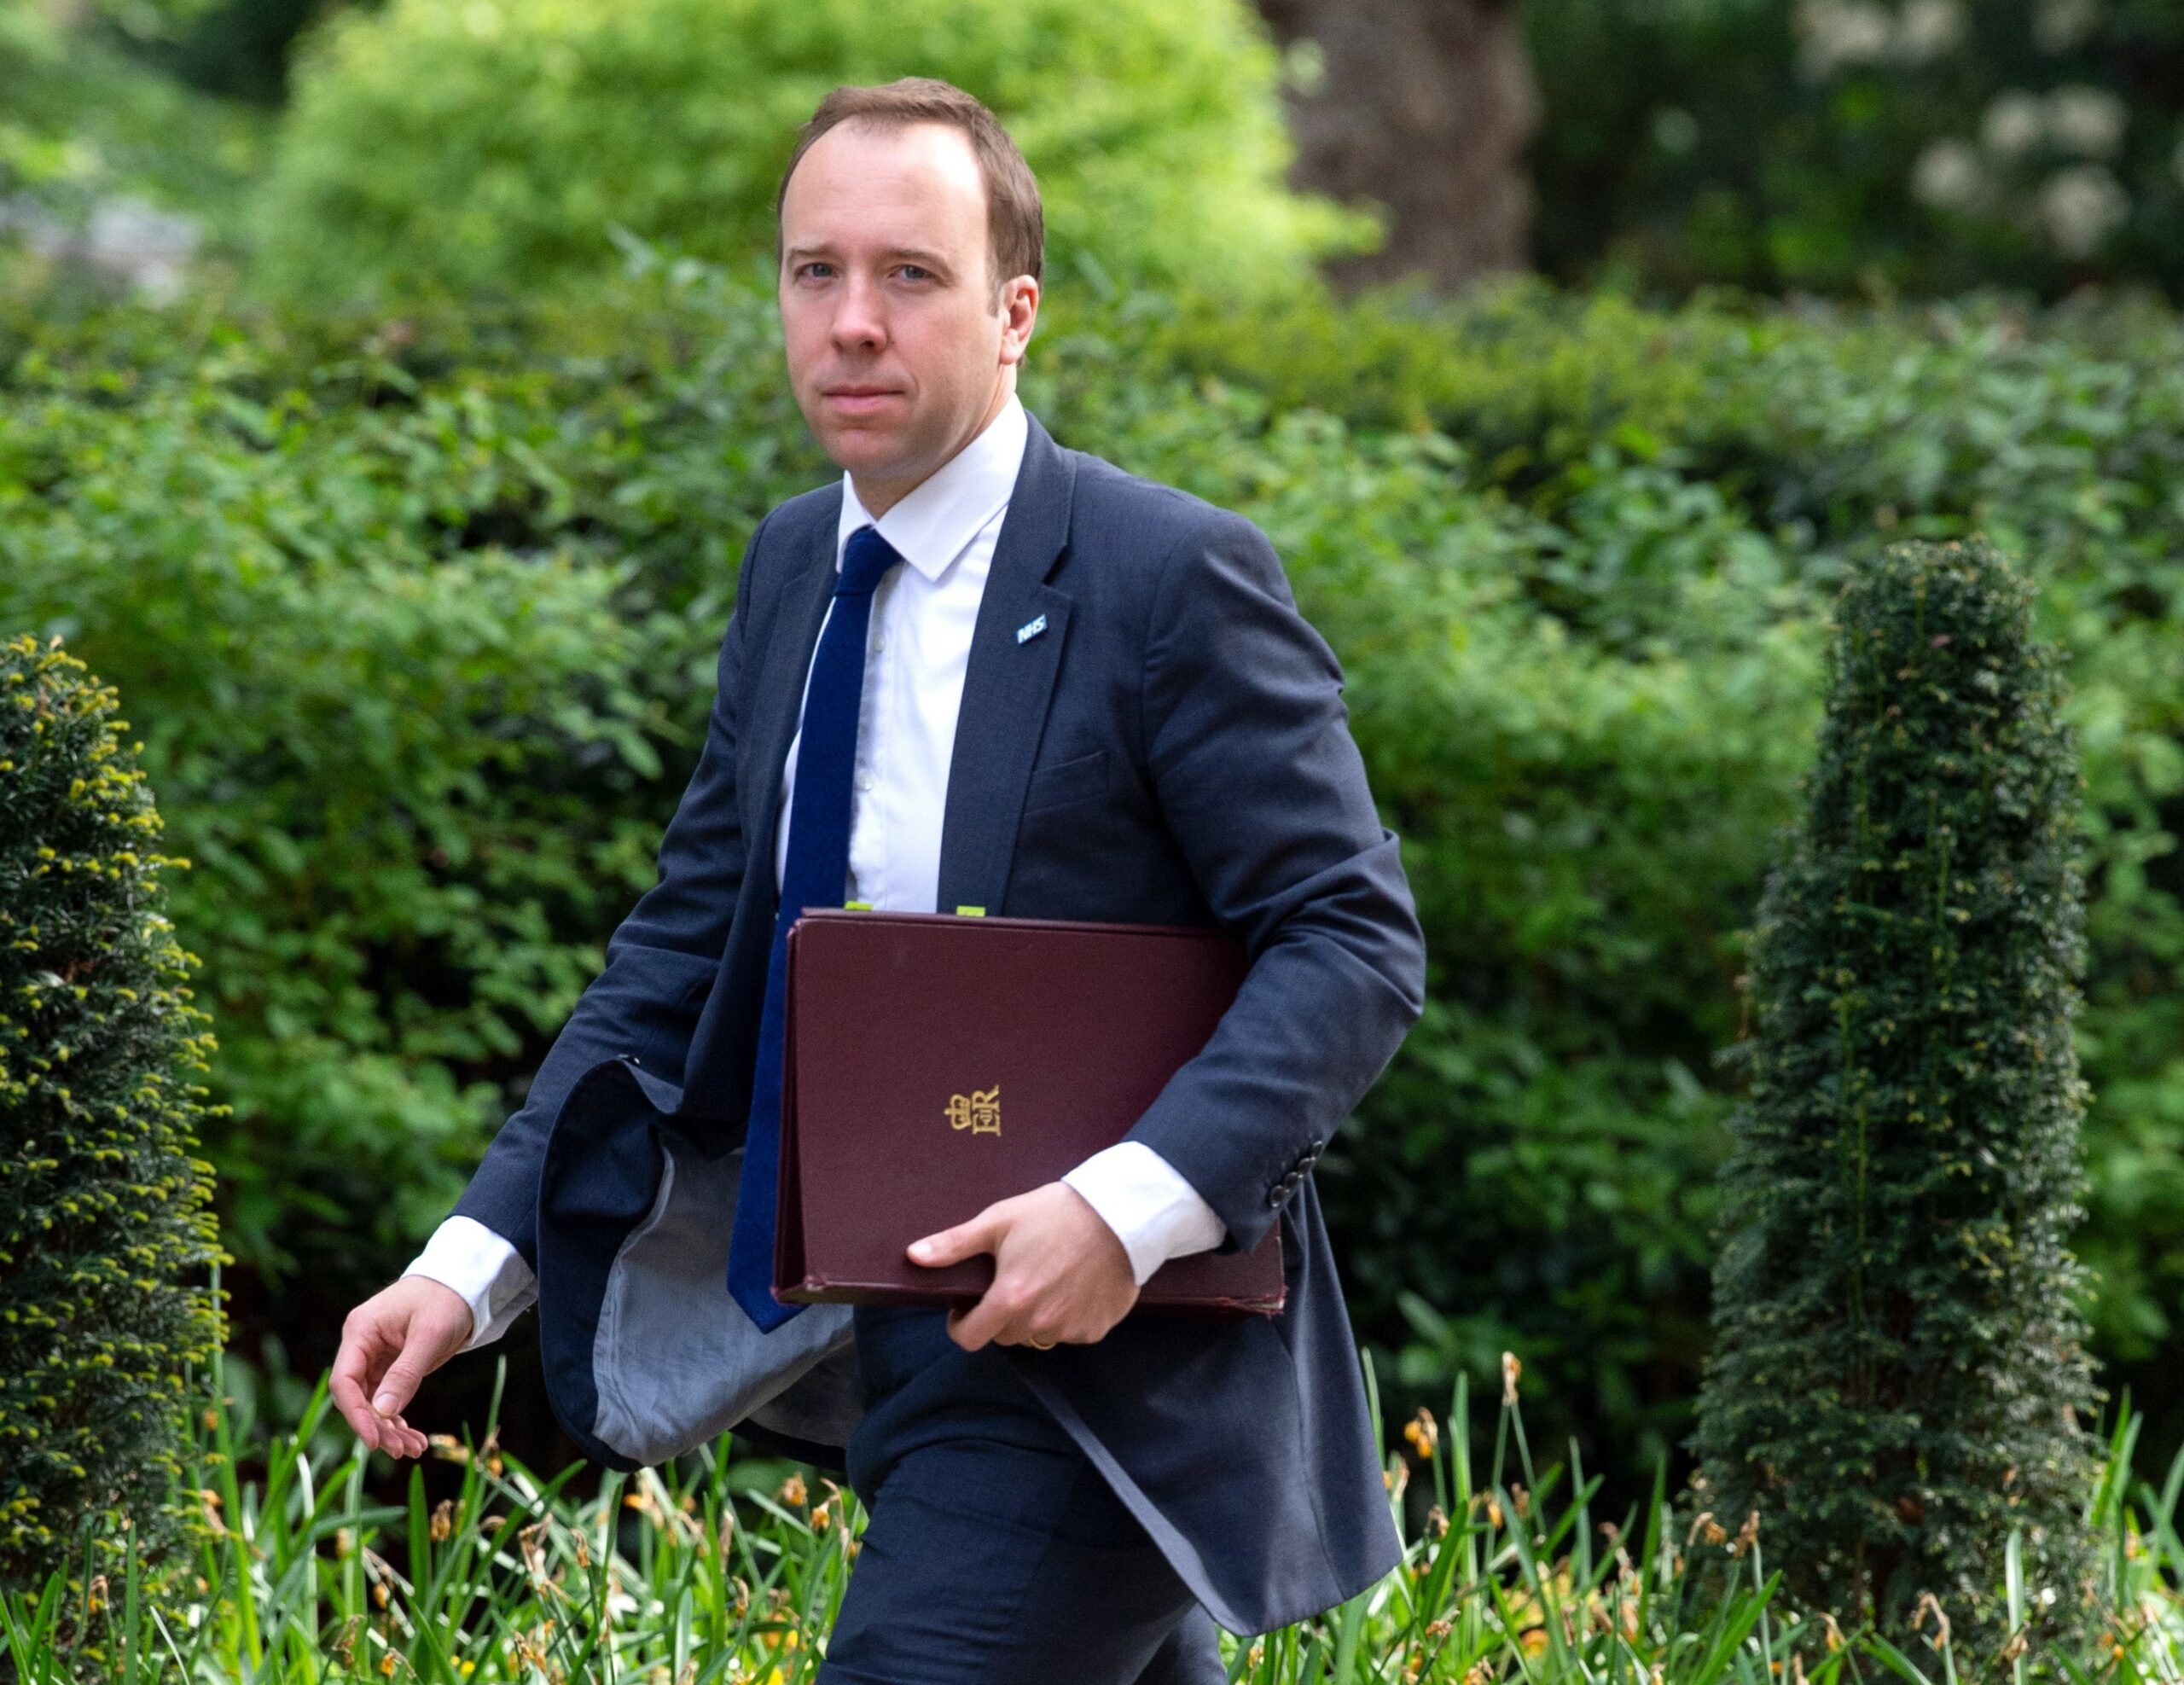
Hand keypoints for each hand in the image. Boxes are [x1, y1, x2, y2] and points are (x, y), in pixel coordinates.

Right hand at [331, 1276, 472, 1458]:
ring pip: (372, 1404)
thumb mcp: (429, 1335)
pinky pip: (387, 1400)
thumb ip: (406, 1372)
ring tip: (414, 1449)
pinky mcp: (390, 1367)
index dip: (356, 1414)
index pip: (344, 1381)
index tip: (374, 1440)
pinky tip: (415, 1439)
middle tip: (401, 1451)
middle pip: (357, 1397)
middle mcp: (361, 1347)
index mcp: (360, 1332)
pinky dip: (399, 1420)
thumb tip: (383, 1412)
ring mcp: (375, 1358)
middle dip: (377, 1427)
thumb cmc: (445, 1299)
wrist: (463, 1285)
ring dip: (390, 1429)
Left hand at [908, 1181, 1138, 1350]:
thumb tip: (913, 1256)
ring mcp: (1070, 1329)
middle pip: (1004, 1336)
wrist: (1120, 1213)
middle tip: (1012, 1280)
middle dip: (1000, 1316)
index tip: (965, 1307)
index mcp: (1011, 1299)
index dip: (961, 1324)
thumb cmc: (1055, 1213)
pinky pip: (1070, 1332)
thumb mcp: (999, 1221)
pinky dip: (1067, 1316)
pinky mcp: (1097, 1329)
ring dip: (1034, 1317)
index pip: (970, 1338)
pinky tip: (1074, 1285)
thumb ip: (954, 1245)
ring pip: (1037, 1335)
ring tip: (1046, 1278)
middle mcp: (1039, 1323)